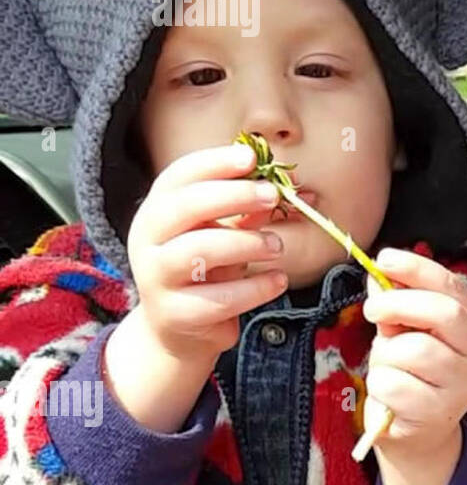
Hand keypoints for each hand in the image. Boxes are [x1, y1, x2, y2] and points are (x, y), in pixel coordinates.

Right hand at [125, 142, 288, 363]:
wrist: (179, 327)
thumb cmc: (207, 268)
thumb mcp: (226, 232)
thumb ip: (254, 208)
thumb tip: (300, 185)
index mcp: (158, 210)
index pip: (179, 176)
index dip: (215, 162)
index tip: (252, 157)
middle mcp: (148, 240)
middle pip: (186, 207)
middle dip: (234, 195)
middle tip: (273, 195)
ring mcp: (157, 278)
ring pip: (200, 251)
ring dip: (247, 243)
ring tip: (277, 246)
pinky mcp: (176, 314)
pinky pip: (220, 298)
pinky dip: (256, 287)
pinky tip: (277, 280)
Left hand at [361, 247, 466, 459]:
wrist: (418, 434)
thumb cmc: (412, 376)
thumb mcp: (405, 333)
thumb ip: (397, 305)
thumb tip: (379, 274)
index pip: (451, 286)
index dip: (417, 268)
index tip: (384, 258)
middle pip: (443, 313)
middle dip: (399, 304)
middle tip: (372, 310)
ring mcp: (461, 385)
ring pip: (414, 350)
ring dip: (387, 355)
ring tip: (388, 366)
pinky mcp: (438, 413)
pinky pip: (395, 385)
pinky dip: (381, 386)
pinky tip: (389, 394)